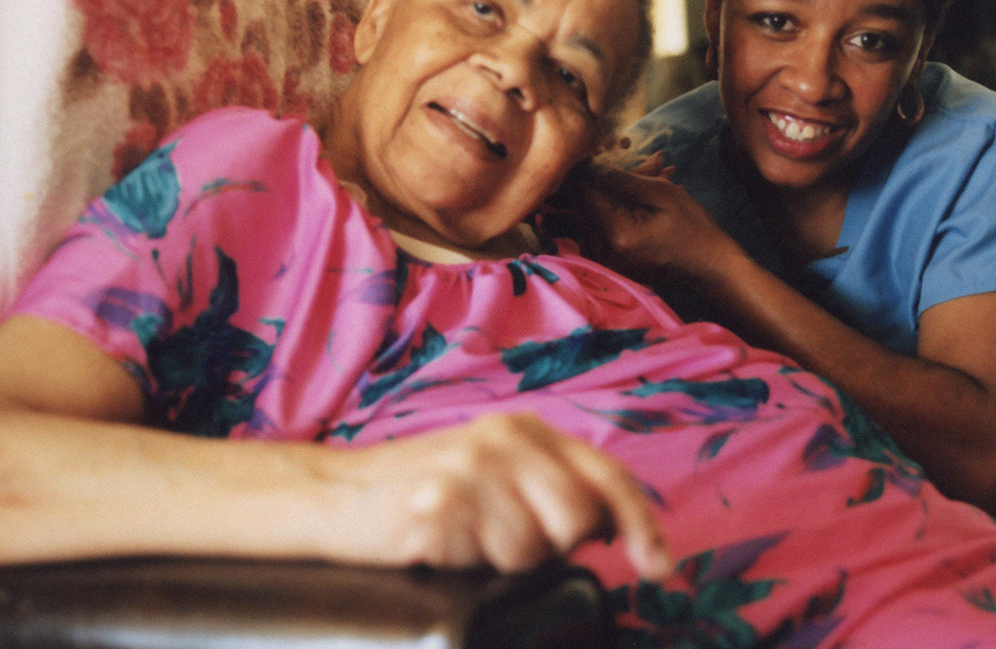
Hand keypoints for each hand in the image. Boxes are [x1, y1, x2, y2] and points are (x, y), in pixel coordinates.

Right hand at [334, 413, 671, 579]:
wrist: (334, 494)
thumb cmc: (421, 493)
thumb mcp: (494, 472)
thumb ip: (551, 486)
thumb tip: (614, 527)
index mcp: (526, 429)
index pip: (606, 476)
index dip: (642, 523)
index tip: (660, 566)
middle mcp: (504, 439)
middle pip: (578, 519)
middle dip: (551, 547)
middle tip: (501, 540)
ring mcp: (471, 467)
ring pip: (534, 548)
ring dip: (502, 560)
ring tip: (464, 539)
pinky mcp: (441, 502)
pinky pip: (488, 561)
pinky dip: (468, 564)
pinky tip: (441, 545)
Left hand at [573, 157, 741, 288]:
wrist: (712, 268)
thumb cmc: (694, 229)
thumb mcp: (663, 194)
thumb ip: (625, 179)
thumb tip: (594, 166)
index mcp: (617, 236)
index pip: (585, 196)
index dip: (590, 171)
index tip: (604, 154)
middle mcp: (605, 253)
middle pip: (589, 206)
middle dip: (609, 181)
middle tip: (642, 165)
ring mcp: (609, 262)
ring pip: (598, 217)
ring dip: (616, 195)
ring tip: (652, 175)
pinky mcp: (615, 265)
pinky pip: (606, 231)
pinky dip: (621, 212)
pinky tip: (645, 199)